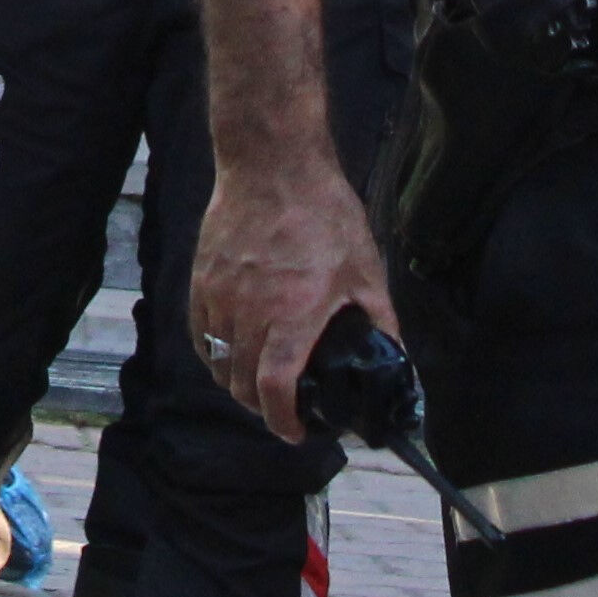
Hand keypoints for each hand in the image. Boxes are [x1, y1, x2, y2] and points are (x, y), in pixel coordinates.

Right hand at [191, 155, 398, 448]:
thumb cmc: (322, 213)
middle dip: (263, 407)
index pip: (275, 389)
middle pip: (241, 385)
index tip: (295, 431)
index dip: (283, 422)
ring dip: (237, 383)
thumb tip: (397, 359)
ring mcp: (219, 295)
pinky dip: (214, 353)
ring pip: (217, 362)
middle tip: (284, 407)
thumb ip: (381, 322)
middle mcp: (250, 311)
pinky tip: (231, 351)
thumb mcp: (365, 270)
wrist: (272, 164)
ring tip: (259, 382)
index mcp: (293, 314)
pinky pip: (200, 333)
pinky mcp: (201, 279)